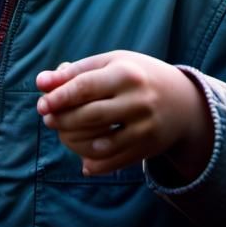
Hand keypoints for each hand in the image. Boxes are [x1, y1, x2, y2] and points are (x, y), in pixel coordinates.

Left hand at [36, 50, 212, 179]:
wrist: (184, 101)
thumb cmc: (136, 75)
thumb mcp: (110, 63)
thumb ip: (75, 72)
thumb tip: (41, 82)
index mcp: (125, 73)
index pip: (85, 86)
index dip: (59, 97)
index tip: (41, 104)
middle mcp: (138, 101)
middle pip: (91, 115)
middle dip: (63, 119)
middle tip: (47, 118)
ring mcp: (145, 127)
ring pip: (102, 142)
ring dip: (76, 141)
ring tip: (62, 134)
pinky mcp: (149, 148)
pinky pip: (116, 161)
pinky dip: (96, 163)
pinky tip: (83, 159)